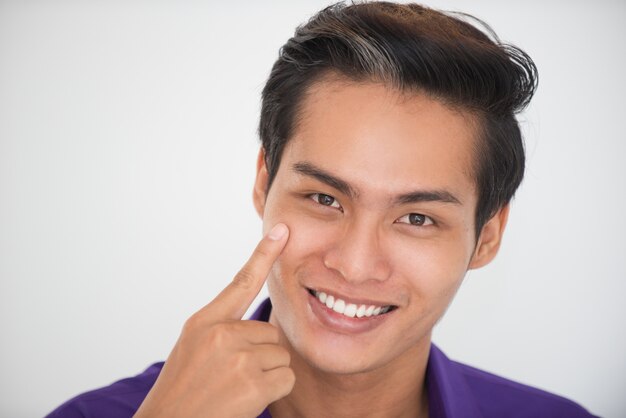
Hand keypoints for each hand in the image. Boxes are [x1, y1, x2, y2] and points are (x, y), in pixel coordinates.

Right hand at [134, 223, 293, 417]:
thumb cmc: (183, 389)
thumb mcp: (193, 346)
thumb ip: (222, 329)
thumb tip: (259, 326)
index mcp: (205, 322)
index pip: (241, 282)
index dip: (264, 254)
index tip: (283, 231)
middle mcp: (220, 334)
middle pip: (270, 332)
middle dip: (260, 354)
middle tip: (232, 376)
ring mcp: (237, 357)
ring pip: (279, 355)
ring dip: (266, 374)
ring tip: (235, 389)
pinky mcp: (253, 383)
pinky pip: (285, 378)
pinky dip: (273, 392)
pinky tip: (247, 400)